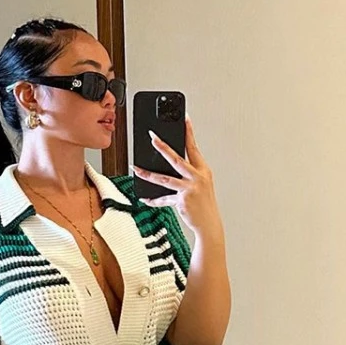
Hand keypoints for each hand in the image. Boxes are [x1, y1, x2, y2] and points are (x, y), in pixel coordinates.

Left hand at [133, 114, 220, 235]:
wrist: (209, 224)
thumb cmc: (205, 205)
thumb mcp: (201, 185)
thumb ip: (188, 174)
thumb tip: (170, 165)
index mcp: (203, 170)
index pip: (194, 147)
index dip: (189, 132)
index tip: (184, 119)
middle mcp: (197, 178)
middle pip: (177, 159)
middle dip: (162, 147)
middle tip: (152, 137)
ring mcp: (189, 189)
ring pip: (164, 179)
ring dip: (147, 174)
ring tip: (136, 168)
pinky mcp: (181, 201)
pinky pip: (163, 199)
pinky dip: (153, 199)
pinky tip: (145, 197)